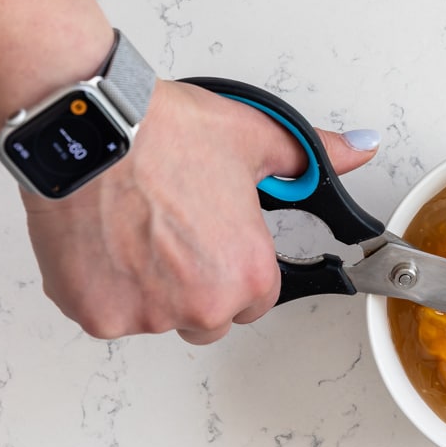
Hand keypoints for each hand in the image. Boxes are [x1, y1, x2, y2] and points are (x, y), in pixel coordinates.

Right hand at [20, 79, 379, 343]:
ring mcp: (146, 315)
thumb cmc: (163, 134)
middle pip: (209, 319)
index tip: (218, 245)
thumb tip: (358, 149)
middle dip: (196, 286)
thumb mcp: (255, 137)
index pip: (258, 301)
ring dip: (150, 288)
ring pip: (156, 317)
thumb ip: (312, 156)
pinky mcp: (95, 314)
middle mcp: (202, 305)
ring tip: (135, 230)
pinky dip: (103, 286)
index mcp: (249, 274)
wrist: (86, 128)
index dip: (238, 270)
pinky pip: (106, 313)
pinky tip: (103, 241)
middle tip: (174, 235)